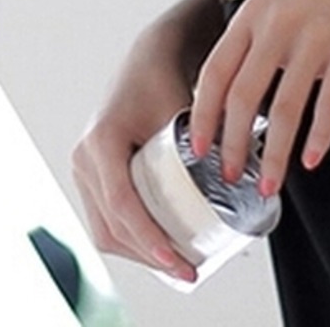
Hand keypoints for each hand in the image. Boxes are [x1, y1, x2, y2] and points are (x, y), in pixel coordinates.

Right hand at [71, 0, 224, 284]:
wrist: (148, 58)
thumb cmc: (169, 79)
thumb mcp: (184, 111)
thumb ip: (206, 144)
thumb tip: (246, 191)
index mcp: (103, 140)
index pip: (123, 203)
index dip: (150, 238)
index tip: (178, 261)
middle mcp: (84, 157)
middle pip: (112, 225)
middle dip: (149, 255)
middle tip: (188, 271)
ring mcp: (83, 168)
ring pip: (105, 228)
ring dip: (140, 252)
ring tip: (180, 265)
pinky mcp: (91, 175)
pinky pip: (105, 218)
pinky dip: (132, 238)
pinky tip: (162, 249)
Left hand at [187, 0, 329, 197]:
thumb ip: (258, 35)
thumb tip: (243, 87)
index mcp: (253, 14)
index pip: (214, 74)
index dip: (202, 116)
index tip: (197, 148)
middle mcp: (277, 27)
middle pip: (242, 98)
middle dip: (232, 146)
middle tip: (230, 177)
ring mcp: (314, 38)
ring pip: (283, 110)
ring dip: (274, 155)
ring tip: (269, 184)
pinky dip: (320, 137)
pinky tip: (314, 158)